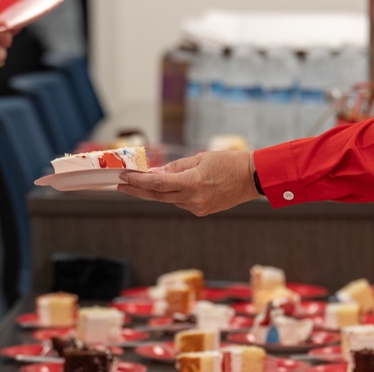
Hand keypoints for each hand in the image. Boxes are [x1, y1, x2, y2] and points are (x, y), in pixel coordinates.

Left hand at [117, 150, 260, 215]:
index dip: (138, 180)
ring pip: (169, 199)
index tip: (123, 176)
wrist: (253, 178)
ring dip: (154, 191)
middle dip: (137, 189)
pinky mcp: (203, 211)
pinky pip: (181, 202)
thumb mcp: (200, 158)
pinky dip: (172, 194)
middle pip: (157, 195)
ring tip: (138, 183)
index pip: (157, 183)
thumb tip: (155, 172)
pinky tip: (167, 187)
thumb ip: (175, 167)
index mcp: (192, 183)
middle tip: (120, 184)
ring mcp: (198, 207)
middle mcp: (193, 199)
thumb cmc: (229, 162)